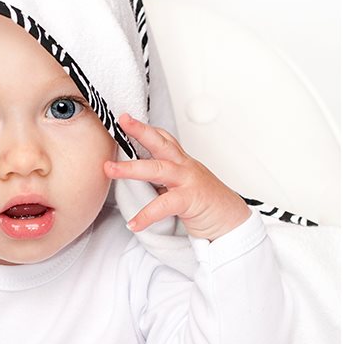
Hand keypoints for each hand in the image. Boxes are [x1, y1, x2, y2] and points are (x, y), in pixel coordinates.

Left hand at [105, 113, 249, 240]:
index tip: (126, 119)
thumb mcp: (182, 188)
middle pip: (161, 144)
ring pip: (157, 169)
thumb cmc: (207, 206)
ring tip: (109, 169)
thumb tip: (137, 180)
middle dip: (140, 131)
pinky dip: (146, 216)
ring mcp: (189, 182)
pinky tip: (133, 224)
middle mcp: (186, 167)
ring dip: (131, 168)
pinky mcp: (191, 200)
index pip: (164, 139)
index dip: (146, 128)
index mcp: (183, 163)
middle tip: (121, 120)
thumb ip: (163, 182)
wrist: (232, 223)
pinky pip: (163, 206)